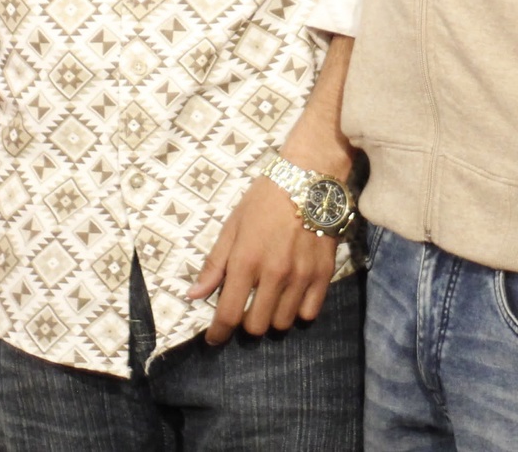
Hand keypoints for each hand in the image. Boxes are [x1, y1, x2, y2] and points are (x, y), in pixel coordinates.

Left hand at [188, 140, 350, 343]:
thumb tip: (194, 296)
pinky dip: (298, 311)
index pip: (229, 314)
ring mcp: (301, 276)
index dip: (218, 333)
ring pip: (283, 323)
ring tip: (269, 302)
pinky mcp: (323, 274)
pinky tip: (291, 297)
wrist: (308, 179)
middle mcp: (274, 274)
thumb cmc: (264, 200)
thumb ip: (214, 264)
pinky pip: (309, 313)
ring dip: (272, 318)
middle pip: (257, 326)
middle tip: (245, 311)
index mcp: (246, 261)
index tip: (214, 338)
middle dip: (245, 324)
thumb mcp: (232, 226)